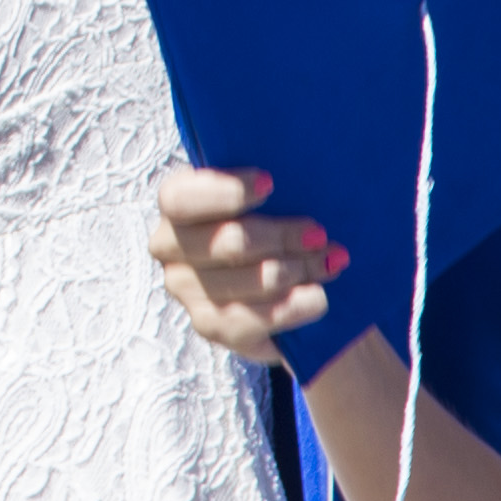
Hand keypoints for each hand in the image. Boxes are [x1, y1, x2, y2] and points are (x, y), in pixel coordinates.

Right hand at [147, 166, 351, 368]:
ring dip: (295, 272)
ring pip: (243, 283)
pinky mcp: (208, 324)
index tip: (271, 184)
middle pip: (226, 243)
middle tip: (319, 235)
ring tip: (330, 264)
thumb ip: (268, 185)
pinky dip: (289, 308)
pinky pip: (246, 321)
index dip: (224, 191)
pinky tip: (317, 297)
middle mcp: (169, 246)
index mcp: (176, 203)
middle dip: (281, 238)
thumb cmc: (274, 219)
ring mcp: (185, 289)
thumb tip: (296, 176)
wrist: (287, 277)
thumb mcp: (266, 193)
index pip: (180, 198)